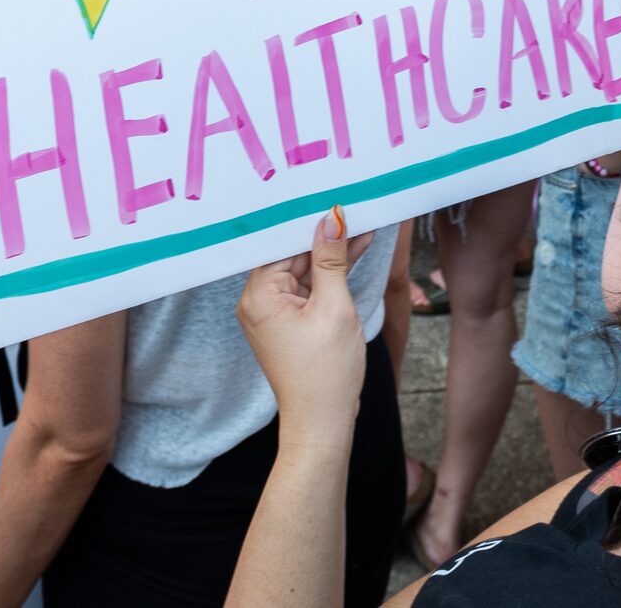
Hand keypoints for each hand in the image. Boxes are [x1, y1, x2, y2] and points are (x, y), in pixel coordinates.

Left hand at [236, 210, 372, 458]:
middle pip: (292, 256)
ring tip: (363, 226)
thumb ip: (330, 260)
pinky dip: (329, 277)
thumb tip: (331, 219)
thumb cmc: (326, 372)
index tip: (331, 197)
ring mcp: (272, 314)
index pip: (282, 244)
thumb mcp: (334, 308)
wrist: (323, 423)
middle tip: (354, 208)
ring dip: (331, 255)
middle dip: (324, 236)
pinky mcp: (287, 323)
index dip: (309, 221)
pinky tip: (354, 253)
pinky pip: (307, 289)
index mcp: (259, 296)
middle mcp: (257, 302)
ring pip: (303, 271)